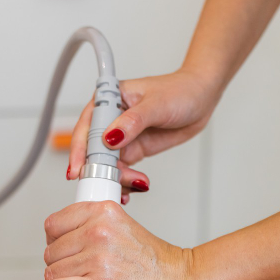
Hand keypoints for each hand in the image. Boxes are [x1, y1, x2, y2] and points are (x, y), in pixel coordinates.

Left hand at [38, 200, 198, 279]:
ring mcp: (98, 260)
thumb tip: (63, 241)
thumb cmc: (158, 263)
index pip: (54, 224)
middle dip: (59, 264)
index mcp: (104, 212)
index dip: (55, 240)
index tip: (64, 250)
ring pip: (52, 273)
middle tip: (77, 272)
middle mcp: (99, 232)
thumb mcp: (125, 227)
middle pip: (51, 252)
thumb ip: (96, 226)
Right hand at [67, 68, 219, 193]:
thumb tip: (111, 137)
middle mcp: (110, 119)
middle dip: (100, 170)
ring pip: (107, 164)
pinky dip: (126, 181)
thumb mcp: (156, 105)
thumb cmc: (180, 91)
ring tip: (135, 184)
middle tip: (112, 184)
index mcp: (109, 99)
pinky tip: (134, 188)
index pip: (87, 127)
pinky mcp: (133, 149)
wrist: (200, 99)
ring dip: (116, 178)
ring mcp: (121, 136)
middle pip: (93, 150)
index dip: (80, 149)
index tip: (78, 168)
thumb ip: (133, 122)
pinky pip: (122, 169)